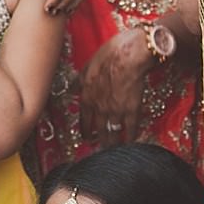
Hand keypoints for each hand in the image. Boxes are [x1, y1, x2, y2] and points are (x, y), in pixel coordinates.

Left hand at [79, 26, 150, 142]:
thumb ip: (79, 80)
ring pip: (112, 132)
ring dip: (112, 143)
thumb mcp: (87, 66)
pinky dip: (131, 136)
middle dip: (99, 140)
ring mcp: (116, 110)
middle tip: (99, 149)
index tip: (86, 138)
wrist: (129, 54)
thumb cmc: (109, 55)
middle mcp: (99, 107)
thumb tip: (71, 88)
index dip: (85, 130)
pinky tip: (132, 142)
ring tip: (113, 149)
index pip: (84, 119)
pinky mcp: (132, 110)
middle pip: (98, 129)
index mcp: (87, 97)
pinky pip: (131, 128)